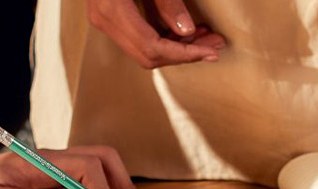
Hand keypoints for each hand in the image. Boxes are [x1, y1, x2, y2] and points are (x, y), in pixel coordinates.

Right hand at [86, 0, 226, 68]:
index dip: (184, 54)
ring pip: (143, 50)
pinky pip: (137, 37)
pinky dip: (163, 38)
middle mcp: (103, 19)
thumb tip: (187, 31)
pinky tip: (186, 31)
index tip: (211, 51)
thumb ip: (168, 2)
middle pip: (147, 55)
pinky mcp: (109, 14)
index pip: (152, 48)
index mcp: (111, 9)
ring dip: (176, 47)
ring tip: (206, 36)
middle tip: (215, 45)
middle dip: (184, 54)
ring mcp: (103, 18)